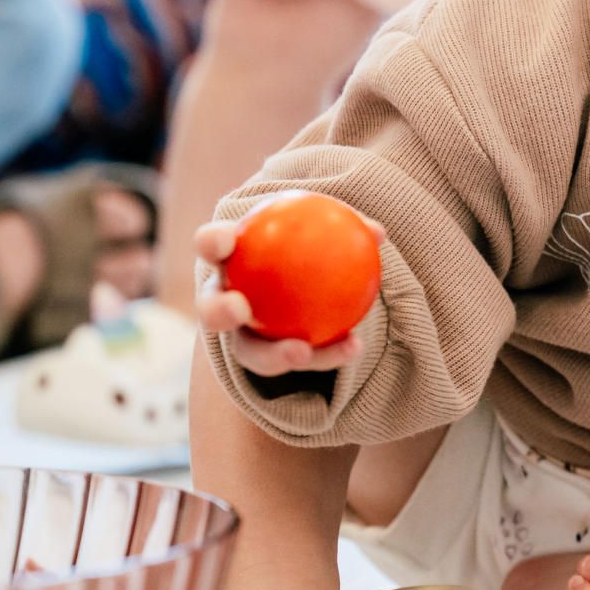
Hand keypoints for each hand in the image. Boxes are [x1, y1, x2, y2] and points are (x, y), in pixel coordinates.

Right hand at [191, 206, 381, 375]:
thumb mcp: (323, 231)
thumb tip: (378, 233)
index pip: (210, 245)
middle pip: (211, 310)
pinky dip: (325, 355)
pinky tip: (353, 346)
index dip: (211, 242)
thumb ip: (346, 229)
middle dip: (218, 311)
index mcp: (230, 259)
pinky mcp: (269, 359)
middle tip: (240, 309)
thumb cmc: (308, 246)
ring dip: (273, 354)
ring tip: (301, 351)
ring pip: (249, 352)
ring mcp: (243, 334)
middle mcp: (226, 299)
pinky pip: (296, 360)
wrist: (305, 284)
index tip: (226, 242)